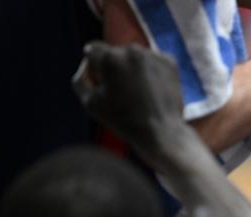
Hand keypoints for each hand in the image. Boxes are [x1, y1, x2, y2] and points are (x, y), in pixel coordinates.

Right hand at [73, 42, 184, 160]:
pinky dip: (150, 73)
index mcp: (109, 57)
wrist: (161, 132)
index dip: (93, 69)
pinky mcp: (170, 62)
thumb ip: (81, 80)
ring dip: (132, 69)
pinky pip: (153, 62)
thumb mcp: (90, 103)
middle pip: (114, 53)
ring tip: (137, 95)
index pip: (92, 50)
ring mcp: (152, 54)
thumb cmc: (123, 120)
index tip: (101, 85)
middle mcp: (131, 50)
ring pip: (134, 57)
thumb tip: (86, 65)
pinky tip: (151, 91)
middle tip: (121, 93)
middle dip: (114, 68)